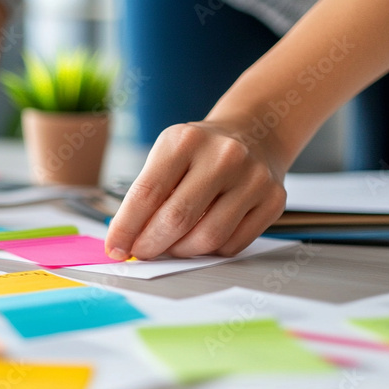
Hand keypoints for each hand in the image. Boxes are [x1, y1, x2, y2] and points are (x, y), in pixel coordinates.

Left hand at [105, 122, 287, 259]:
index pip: (146, 193)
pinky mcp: (273, 200)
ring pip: (208, 238)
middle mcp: (223, 156)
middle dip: (151, 245)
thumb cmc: (200, 152)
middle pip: (177, 219)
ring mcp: (253, 178)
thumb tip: (124, 243)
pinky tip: (201, 238)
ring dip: (181, 251)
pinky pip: (233, 244)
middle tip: (141, 253)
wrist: (254, 134)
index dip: (126, 227)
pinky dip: (210, 251)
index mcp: (186, 140)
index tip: (114, 248)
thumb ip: (147, 196)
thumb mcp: (168, 156)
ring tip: (171, 246)